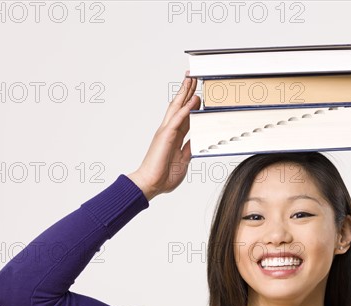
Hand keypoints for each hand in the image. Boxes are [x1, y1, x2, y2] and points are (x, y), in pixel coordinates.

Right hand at [127, 71, 199, 200]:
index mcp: (174, 136)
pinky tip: (193, 100)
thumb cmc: (164, 175)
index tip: (199, 93)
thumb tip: (197, 141)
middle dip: (187, 91)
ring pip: (177, 107)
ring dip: (185, 93)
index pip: (185, 115)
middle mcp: (169, 130)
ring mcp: (166, 131)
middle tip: (193, 77)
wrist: (151, 184)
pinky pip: (177, 119)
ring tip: (191, 80)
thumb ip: (189, 148)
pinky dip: (186, 109)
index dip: (192, 103)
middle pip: (179, 105)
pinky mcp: (165, 136)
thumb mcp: (184, 160)